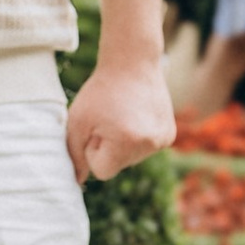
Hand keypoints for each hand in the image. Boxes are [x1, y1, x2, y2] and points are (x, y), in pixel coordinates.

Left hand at [66, 49, 175, 186]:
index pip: (103, 171)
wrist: (131, 63)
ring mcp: (164, 140)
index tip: (97, 126)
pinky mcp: (169, 134)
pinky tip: (135, 116)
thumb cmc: (100, 91)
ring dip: (122, 142)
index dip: (93, 150)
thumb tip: (77, 182)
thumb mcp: (77, 122)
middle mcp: (151, 144)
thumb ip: (74, 155)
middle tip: (109, 117)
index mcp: (128, 143)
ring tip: (122, 114)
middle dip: (108, 147)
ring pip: (131, 158)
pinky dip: (136, 137)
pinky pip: (144, 148)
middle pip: (118, 166)